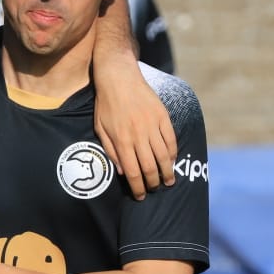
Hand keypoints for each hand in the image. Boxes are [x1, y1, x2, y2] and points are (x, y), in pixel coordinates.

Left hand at [94, 64, 176, 199]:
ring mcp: (152, 125)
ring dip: (168, 172)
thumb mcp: (100, 128)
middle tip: (155, 189)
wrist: (118, 77)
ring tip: (169, 181)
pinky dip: (173, 152)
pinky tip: (172, 160)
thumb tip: (122, 172)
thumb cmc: (106, 104)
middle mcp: (138, 135)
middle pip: (150, 168)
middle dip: (153, 183)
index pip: (132, 172)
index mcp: (121, 140)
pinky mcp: (162, 116)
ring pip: (164, 156)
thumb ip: (111, 151)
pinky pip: (171, 139)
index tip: (141, 196)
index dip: (138, 188)